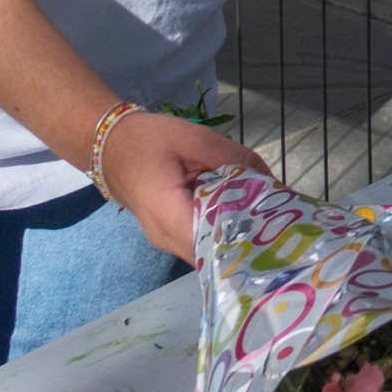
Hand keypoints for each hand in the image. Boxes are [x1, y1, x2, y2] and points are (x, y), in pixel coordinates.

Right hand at [96, 107, 270, 261]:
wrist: (109, 144)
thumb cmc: (147, 139)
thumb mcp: (194, 139)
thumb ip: (233, 158)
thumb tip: (269, 180)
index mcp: (169, 215)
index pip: (214, 245)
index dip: (248, 240)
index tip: (278, 228)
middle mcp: (167, 239)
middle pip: (215, 253)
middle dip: (248, 239)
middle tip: (282, 221)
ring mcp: (167, 240)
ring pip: (209, 249)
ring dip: (236, 234)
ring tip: (267, 216)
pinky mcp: (169, 233)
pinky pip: (201, 239)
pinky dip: (221, 228)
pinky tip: (242, 211)